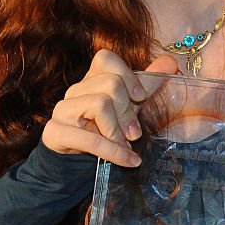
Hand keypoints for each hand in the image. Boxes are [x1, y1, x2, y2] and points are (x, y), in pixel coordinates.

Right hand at [42, 49, 178, 165]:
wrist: (75, 165)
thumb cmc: (106, 132)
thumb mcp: (129, 109)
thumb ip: (147, 85)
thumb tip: (170, 62)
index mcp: (91, 80)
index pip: (105, 59)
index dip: (128, 75)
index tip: (141, 97)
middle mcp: (75, 91)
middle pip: (110, 84)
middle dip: (128, 111)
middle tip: (136, 133)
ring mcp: (62, 110)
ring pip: (100, 104)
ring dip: (119, 131)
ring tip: (128, 145)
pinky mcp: (54, 132)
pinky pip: (90, 139)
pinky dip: (115, 152)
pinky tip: (131, 161)